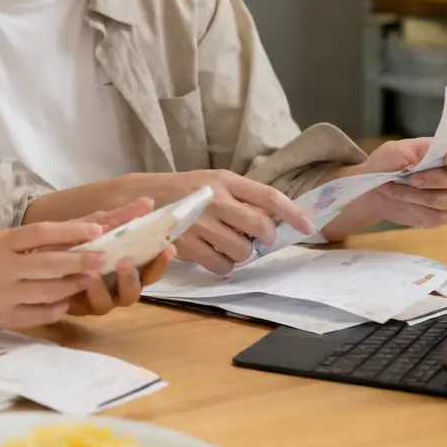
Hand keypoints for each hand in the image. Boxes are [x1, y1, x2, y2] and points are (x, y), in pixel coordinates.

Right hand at [0, 220, 107, 331]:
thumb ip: (31, 240)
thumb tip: (78, 229)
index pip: (40, 233)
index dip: (71, 231)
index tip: (97, 229)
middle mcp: (1, 267)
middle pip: (49, 263)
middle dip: (80, 261)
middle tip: (103, 257)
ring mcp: (2, 295)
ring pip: (48, 291)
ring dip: (73, 286)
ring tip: (90, 279)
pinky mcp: (3, 318)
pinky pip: (39, 315)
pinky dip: (57, 308)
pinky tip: (66, 303)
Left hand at [58, 198, 172, 315]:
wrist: (39, 249)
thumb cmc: (75, 238)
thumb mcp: (97, 223)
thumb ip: (121, 217)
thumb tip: (148, 202)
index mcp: (126, 268)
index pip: (150, 270)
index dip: (161, 262)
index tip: (168, 247)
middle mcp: (115, 288)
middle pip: (134, 291)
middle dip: (133, 278)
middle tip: (126, 261)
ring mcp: (96, 299)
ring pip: (111, 302)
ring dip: (104, 288)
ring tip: (96, 272)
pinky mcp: (77, 307)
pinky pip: (85, 305)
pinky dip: (85, 291)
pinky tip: (81, 277)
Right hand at [146, 170, 313, 275]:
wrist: (136, 199)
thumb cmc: (180, 192)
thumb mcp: (210, 183)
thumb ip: (240, 197)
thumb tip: (275, 219)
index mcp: (224, 180)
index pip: (269, 196)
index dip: (293, 213)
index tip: (309, 226)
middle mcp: (214, 199)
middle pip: (260, 227)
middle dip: (264, 237)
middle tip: (254, 238)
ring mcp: (200, 224)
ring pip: (243, 250)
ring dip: (240, 253)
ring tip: (225, 244)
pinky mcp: (187, 246)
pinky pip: (222, 265)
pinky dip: (223, 265)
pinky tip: (212, 254)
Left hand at [334, 137, 446, 231]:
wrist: (372, 189)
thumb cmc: (387, 164)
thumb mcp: (395, 151)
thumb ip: (416, 150)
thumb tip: (434, 151)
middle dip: (435, 179)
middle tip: (410, 179)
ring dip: (418, 194)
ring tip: (393, 188)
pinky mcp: (441, 216)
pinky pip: (435, 214)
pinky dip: (413, 205)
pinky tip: (399, 199)